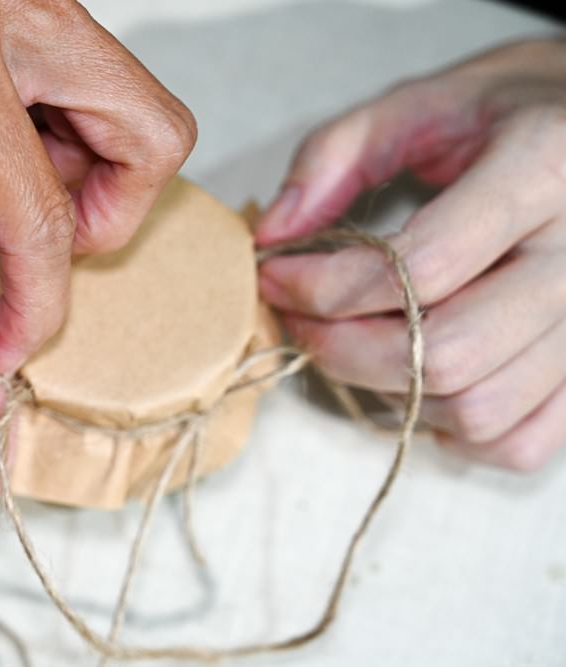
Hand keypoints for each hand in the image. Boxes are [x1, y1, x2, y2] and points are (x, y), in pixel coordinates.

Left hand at [0, 0, 195, 375]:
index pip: (44, 214)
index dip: (38, 303)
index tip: (8, 344)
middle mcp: (16, 6)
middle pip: (147, 137)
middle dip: (105, 222)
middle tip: (29, 258)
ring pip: (128, 103)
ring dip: (81, 175)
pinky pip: (83, 75)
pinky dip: (52, 132)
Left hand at [255, 38, 565, 471]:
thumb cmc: (503, 114)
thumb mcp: (417, 104)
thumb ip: (334, 157)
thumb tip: (272, 236)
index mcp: (543, 169)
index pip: (420, 267)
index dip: (325, 285)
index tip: (273, 274)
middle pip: (445, 354)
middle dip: (343, 349)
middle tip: (299, 318)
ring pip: (479, 409)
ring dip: (391, 392)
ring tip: (354, 342)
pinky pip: (521, 440)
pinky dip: (454, 431)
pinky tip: (419, 381)